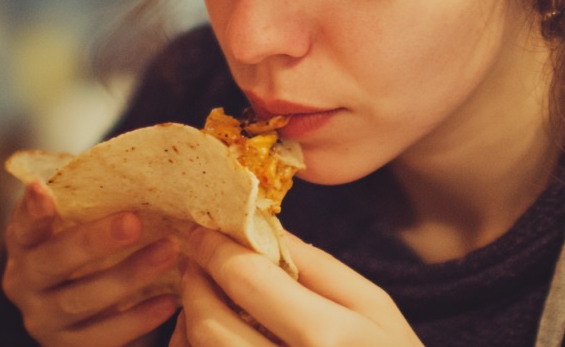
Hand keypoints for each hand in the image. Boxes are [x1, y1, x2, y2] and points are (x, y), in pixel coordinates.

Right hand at [2, 180, 180, 346]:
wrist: (97, 321)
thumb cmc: (97, 257)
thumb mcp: (89, 229)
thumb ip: (95, 204)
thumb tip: (145, 160)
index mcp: (25, 248)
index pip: (23, 227)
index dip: (31, 210)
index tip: (42, 188)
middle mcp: (25, 286)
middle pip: (53, 263)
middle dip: (94, 241)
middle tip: (134, 221)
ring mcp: (44, 322)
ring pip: (82, 300)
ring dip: (128, 275)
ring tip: (168, 253)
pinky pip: (103, 337)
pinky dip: (138, 319)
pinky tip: (168, 301)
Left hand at [169, 227, 422, 345]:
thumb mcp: (375, 309)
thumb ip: (319, 267)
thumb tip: (265, 228)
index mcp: (326, 340)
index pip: (247, 281)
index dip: (215, 249)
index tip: (203, 231)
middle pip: (209, 324)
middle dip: (193, 282)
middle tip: (195, 260)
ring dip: (188, 321)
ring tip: (204, 297)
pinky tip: (211, 336)